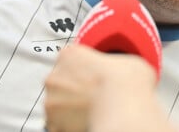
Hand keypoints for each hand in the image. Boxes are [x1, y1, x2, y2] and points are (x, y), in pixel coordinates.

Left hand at [44, 44, 176, 131]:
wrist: (124, 108)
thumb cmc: (126, 82)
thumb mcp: (126, 59)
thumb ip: (112, 62)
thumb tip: (122, 70)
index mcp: (69, 54)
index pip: (70, 59)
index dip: (83, 68)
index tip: (94, 75)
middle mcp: (55, 76)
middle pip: (61, 81)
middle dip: (75, 88)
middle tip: (95, 94)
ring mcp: (52, 101)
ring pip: (59, 104)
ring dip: (71, 107)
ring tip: (94, 108)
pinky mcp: (54, 124)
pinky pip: (60, 124)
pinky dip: (71, 124)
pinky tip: (90, 119)